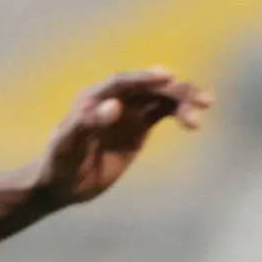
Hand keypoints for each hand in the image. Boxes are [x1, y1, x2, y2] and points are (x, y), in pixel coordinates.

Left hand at [36, 69, 207, 209]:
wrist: (63, 183)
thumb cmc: (59, 163)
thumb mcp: (67, 145)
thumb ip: (87, 124)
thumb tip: (115, 105)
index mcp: (94, 98)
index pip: (122, 83)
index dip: (143, 78)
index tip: (167, 77)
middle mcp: (114, 99)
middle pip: (148, 88)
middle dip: (173, 91)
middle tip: (199, 101)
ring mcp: (129, 112)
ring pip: (160, 98)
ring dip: (182, 101)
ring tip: (202, 111)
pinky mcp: (140, 127)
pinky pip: (163, 112)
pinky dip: (179, 112)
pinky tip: (194, 118)